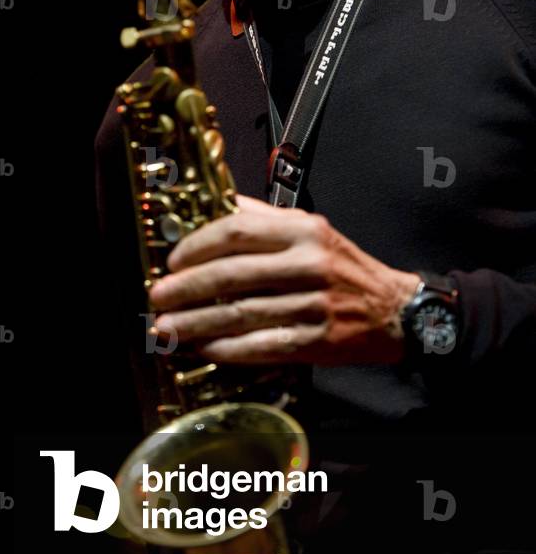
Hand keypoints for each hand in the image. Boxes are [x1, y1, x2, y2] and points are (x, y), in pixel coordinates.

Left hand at [149, 194, 420, 366]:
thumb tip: (216, 204)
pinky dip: (228, 349)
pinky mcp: (318, 341)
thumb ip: (263, 218)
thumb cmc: (343, 267)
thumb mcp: (309, 229)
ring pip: (242, 313)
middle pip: (232, 274)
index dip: (197, 246)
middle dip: (186, 288)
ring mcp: (315, 304)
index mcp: (303, 230)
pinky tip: (205, 349)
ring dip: (197, 323)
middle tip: (158, 296)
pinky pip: (263, 345)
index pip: (237, 231)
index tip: (172, 260)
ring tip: (168, 328)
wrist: (396, 311)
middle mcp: (309, 263)